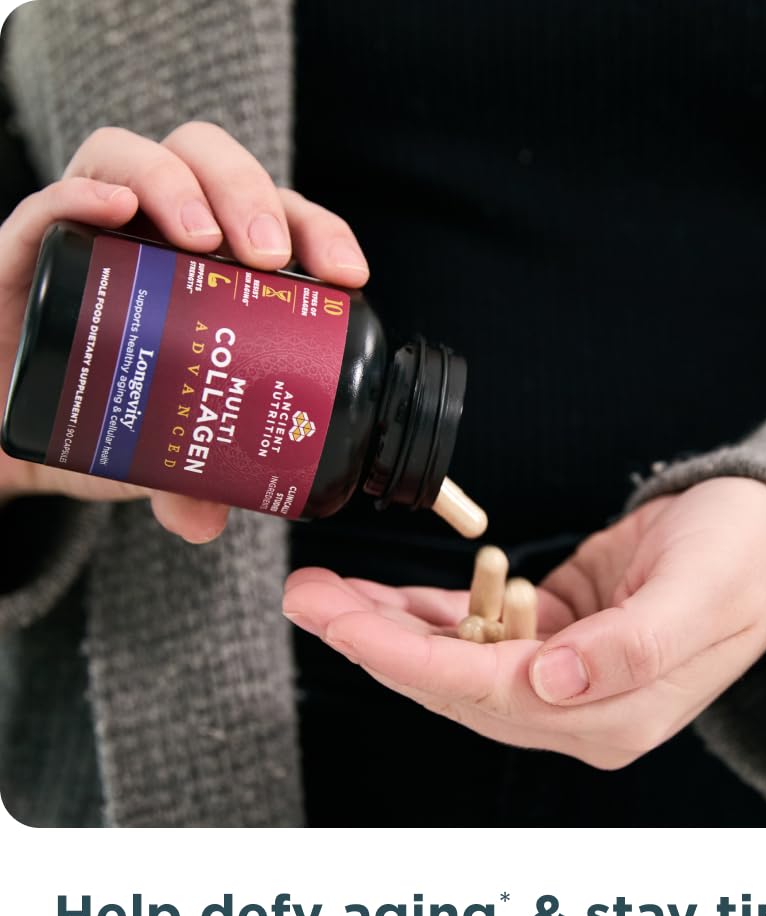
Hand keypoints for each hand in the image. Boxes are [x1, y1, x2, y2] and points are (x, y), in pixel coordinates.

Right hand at [0, 122, 367, 539]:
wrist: (12, 424)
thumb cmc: (104, 418)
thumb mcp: (158, 454)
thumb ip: (189, 483)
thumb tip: (205, 523)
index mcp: (212, 269)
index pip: (275, 221)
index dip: (318, 231)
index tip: (347, 275)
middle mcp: (155, 234)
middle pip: (211, 165)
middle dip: (251, 196)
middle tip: (266, 257)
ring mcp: (93, 232)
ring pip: (138, 158)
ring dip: (180, 186)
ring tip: (206, 242)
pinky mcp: (31, 247)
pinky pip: (50, 201)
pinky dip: (83, 195)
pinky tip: (114, 210)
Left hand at [282, 477, 765, 768]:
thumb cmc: (744, 557)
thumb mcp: (700, 593)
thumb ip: (632, 649)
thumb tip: (553, 683)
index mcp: (613, 713)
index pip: (484, 693)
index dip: (406, 659)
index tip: (341, 625)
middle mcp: (580, 707)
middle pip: (452, 681)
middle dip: (374, 641)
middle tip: (307, 596)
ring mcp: (564, 676)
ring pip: (453, 658)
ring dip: (388, 625)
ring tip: (323, 589)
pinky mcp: (554, 637)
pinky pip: (476, 629)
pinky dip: (427, 611)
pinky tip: (383, 595)